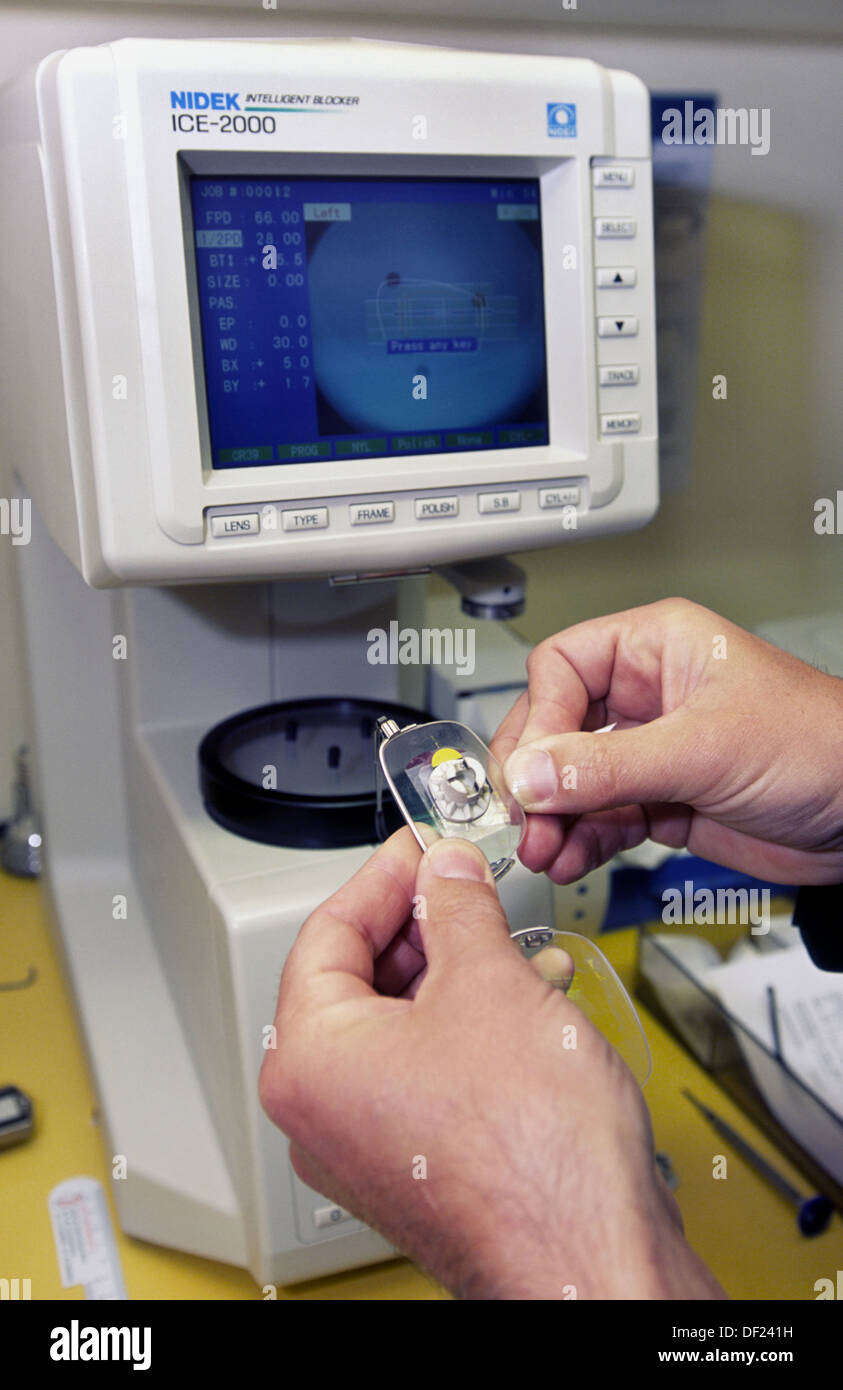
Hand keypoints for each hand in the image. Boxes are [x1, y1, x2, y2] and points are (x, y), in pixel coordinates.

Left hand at [259, 828, 724, 1299]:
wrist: (588, 1258)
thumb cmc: (531, 1154)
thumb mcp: (490, 983)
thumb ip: (459, 909)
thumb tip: (447, 872)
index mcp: (309, 1059)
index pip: (328, 932)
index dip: (384, 877)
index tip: (423, 847)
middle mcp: (320, 1111)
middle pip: (357, 980)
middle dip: (423, 926)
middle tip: (466, 885)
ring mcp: (363, 1146)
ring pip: (396, 1026)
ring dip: (453, 974)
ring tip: (508, 942)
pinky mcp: (412, 1166)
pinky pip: (421, 1071)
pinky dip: (463, 1027)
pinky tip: (520, 1001)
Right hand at [491, 598, 842, 885]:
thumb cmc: (821, 744)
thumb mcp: (705, 749)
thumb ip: (610, 765)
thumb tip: (531, 774)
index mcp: (656, 648)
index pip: (562, 668)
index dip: (540, 718)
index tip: (532, 772)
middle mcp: (647, 695)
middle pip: (557, 726)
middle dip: (538, 775)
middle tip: (524, 817)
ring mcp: (652, 750)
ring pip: (574, 780)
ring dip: (553, 817)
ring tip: (544, 850)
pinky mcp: (663, 801)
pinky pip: (601, 817)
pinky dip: (581, 841)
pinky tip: (570, 858)